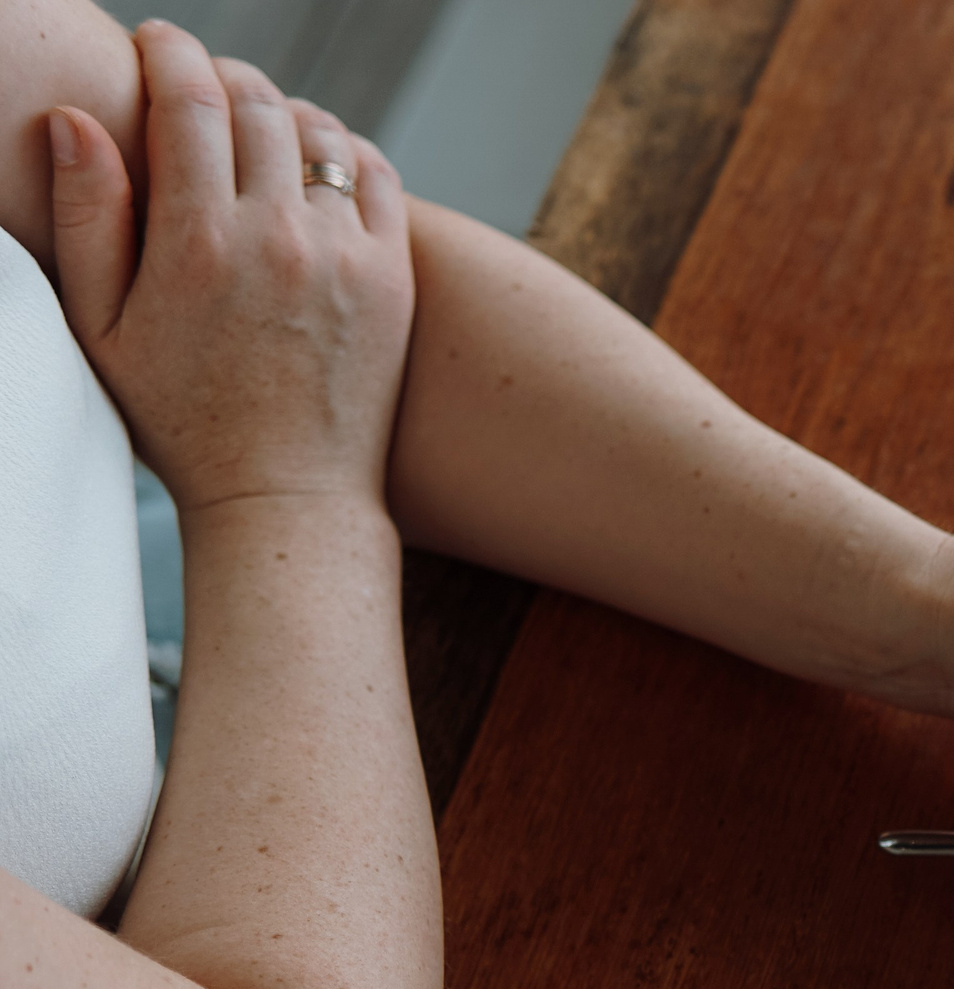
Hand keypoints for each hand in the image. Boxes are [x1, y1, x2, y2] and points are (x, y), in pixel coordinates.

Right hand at [48, 24, 412, 516]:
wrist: (286, 493)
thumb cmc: (181, 419)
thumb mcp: (102, 326)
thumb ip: (88, 217)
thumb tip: (75, 120)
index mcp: (197, 242)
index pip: (190, 98)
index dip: (169, 53)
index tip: (156, 45)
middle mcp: (279, 238)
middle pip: (257, 103)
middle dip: (223, 76)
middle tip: (202, 87)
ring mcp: (345, 256)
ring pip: (320, 132)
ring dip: (284, 110)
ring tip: (255, 124)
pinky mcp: (393, 279)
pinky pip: (376, 176)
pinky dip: (344, 149)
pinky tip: (316, 162)